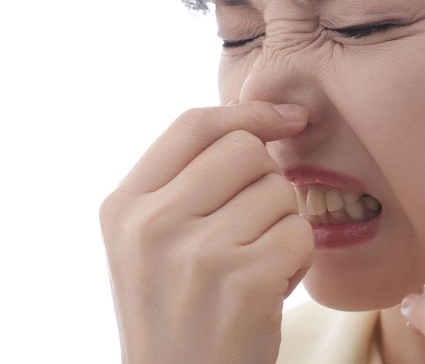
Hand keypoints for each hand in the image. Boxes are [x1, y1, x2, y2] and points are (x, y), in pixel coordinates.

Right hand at [99, 102, 314, 363]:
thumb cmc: (177, 313)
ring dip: (283, 227)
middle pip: (245, 150)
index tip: (288, 119)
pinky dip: (298, 261)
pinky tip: (271, 290)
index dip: (249, 111)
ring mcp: (196, 253)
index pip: (194, 124)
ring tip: (254, 268)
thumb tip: (259, 120)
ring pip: (279, 192)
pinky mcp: (243, 282)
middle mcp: (152, 225)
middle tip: (253, 229)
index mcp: (123, 207)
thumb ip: (183, 182)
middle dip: (267, 182)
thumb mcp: (148, 244)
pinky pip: (300, 234)